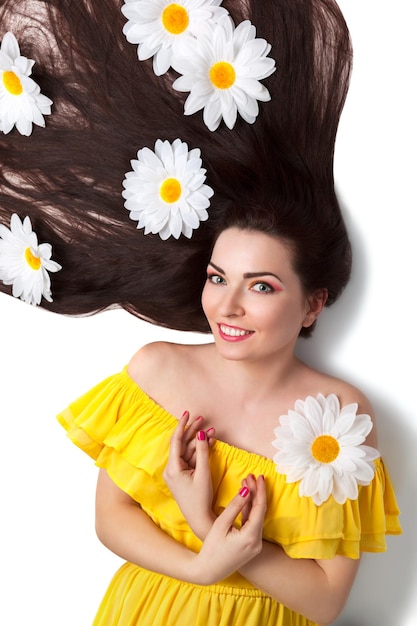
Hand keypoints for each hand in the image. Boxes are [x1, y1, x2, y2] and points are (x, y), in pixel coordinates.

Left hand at [163, 411, 215, 538]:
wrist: (200, 519)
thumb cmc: (200, 498)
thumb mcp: (203, 473)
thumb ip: (202, 452)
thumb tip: (200, 434)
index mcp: (172, 468)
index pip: (175, 441)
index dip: (181, 425)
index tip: (187, 413)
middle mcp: (172, 469)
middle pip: (182, 444)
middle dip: (192, 431)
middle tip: (202, 418)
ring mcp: (178, 472)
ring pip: (188, 450)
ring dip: (199, 440)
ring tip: (211, 430)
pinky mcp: (184, 475)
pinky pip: (191, 458)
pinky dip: (199, 450)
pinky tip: (209, 440)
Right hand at [192, 475, 266, 584]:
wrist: (208, 571)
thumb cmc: (211, 548)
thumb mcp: (221, 524)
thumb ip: (235, 506)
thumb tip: (246, 490)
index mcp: (250, 537)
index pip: (260, 508)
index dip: (260, 491)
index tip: (259, 477)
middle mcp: (257, 542)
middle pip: (260, 512)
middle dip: (256, 493)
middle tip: (251, 476)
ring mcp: (256, 545)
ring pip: (257, 517)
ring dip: (253, 500)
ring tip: (248, 483)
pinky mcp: (251, 545)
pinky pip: (253, 524)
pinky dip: (249, 511)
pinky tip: (246, 499)